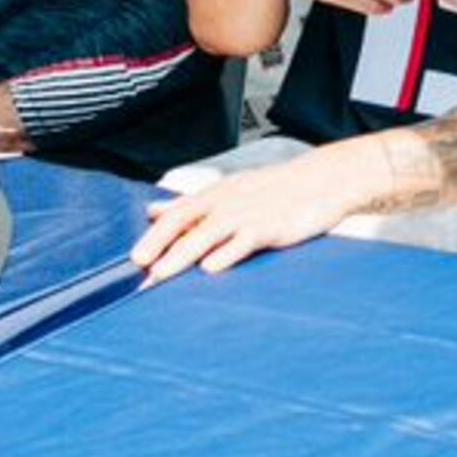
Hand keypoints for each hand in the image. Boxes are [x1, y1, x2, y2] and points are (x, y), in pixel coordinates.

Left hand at [130, 141, 396, 284]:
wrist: (323, 181)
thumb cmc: (274, 190)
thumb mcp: (229, 191)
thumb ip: (189, 204)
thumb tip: (152, 209)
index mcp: (215, 193)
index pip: (177, 212)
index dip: (154, 234)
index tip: (134, 258)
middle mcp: (227, 202)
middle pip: (185, 221)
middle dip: (159, 243)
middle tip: (139, 265)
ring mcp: (248, 213)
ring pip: (207, 234)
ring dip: (182, 254)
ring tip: (161, 275)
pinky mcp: (270, 227)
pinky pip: (244, 240)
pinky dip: (226, 253)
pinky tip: (211, 269)